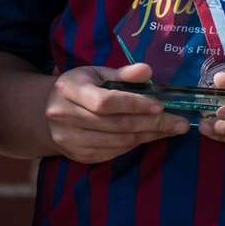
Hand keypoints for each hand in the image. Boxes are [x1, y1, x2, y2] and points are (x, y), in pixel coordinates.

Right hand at [43, 63, 188, 163]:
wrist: (44, 113)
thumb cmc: (77, 88)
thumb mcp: (95, 73)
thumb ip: (122, 74)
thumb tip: (147, 70)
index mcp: (69, 90)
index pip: (105, 102)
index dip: (134, 104)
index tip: (161, 105)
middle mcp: (65, 116)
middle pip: (116, 124)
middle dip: (152, 123)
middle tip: (180, 123)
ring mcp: (70, 139)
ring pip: (118, 142)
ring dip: (148, 136)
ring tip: (170, 129)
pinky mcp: (78, 155)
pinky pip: (114, 153)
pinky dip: (135, 145)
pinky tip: (149, 136)